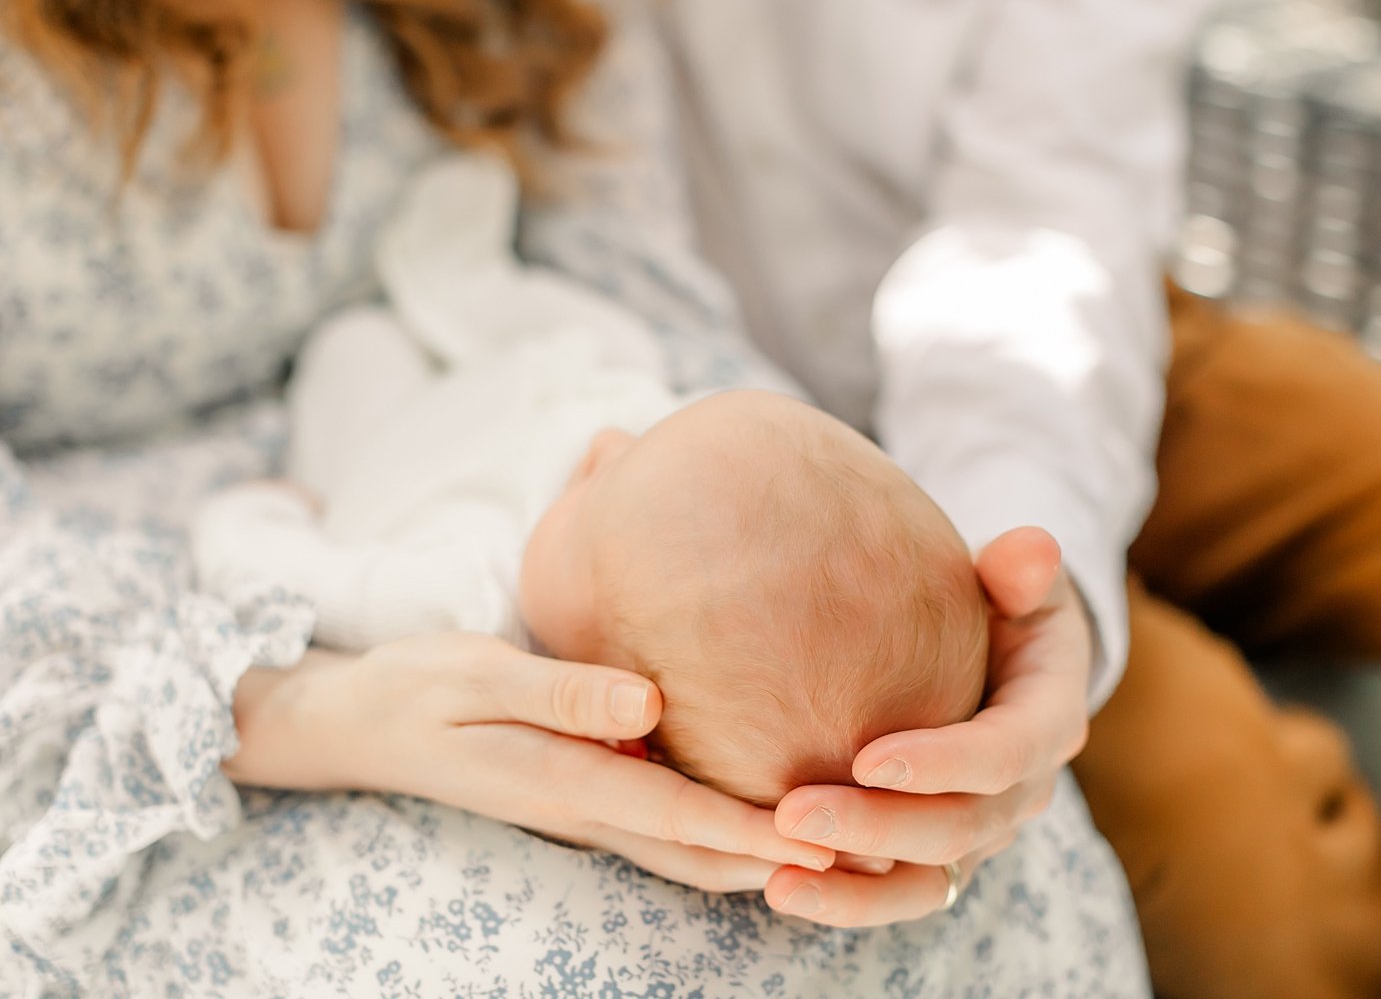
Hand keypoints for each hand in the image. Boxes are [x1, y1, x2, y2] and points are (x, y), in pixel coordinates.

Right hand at [225, 634, 835, 891]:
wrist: (361, 722)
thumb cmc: (422, 687)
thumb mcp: (479, 675)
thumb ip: (563, 693)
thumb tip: (644, 704)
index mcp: (561, 778)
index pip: (673, 813)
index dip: (747, 831)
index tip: (820, 841)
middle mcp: (581, 808)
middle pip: (692, 851)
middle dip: (773, 862)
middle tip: (861, 861)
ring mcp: (581, 811)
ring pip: (680, 850)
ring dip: (752, 859)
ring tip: (833, 852)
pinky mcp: (579, 797)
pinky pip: (659, 829)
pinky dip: (713, 836)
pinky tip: (756, 820)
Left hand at [765, 526, 1093, 925]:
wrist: (999, 661)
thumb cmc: (999, 605)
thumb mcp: (1020, 580)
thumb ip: (1021, 570)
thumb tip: (1029, 547)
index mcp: (1048, 722)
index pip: (1004, 754)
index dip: (944, 763)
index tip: (867, 757)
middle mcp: (1022, 792)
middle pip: (958, 829)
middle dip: (877, 828)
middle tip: (794, 814)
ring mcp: (981, 834)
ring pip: (927, 882)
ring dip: (854, 888)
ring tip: (778, 880)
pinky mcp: (940, 858)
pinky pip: (898, 895)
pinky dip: (845, 900)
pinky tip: (778, 887)